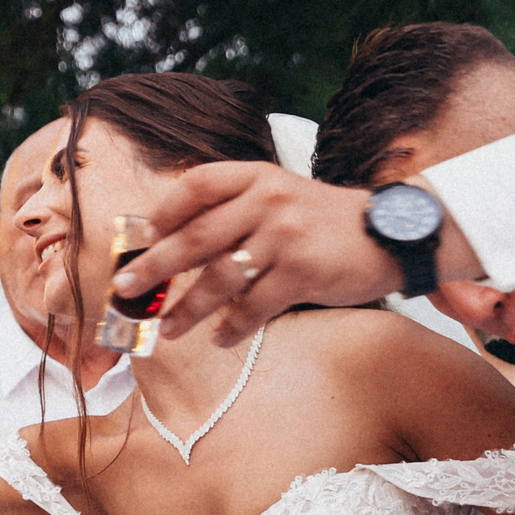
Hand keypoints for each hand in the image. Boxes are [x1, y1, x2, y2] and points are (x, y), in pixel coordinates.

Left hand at [111, 164, 395, 346]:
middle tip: (124, 290)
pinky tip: (219, 338)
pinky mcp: (303, 272)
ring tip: (167, 330)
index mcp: (256, 176)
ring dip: (187, 309)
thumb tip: (167, 240)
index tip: (140, 237)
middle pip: (195, 237)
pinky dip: (233, 326)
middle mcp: (268, 200)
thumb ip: (232, 210)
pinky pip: (254, 306)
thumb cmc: (320, 221)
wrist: (391, 234)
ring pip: (220, 278)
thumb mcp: (278, 196)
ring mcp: (285, 236)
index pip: (197, 185)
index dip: (163, 212)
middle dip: (154, 267)